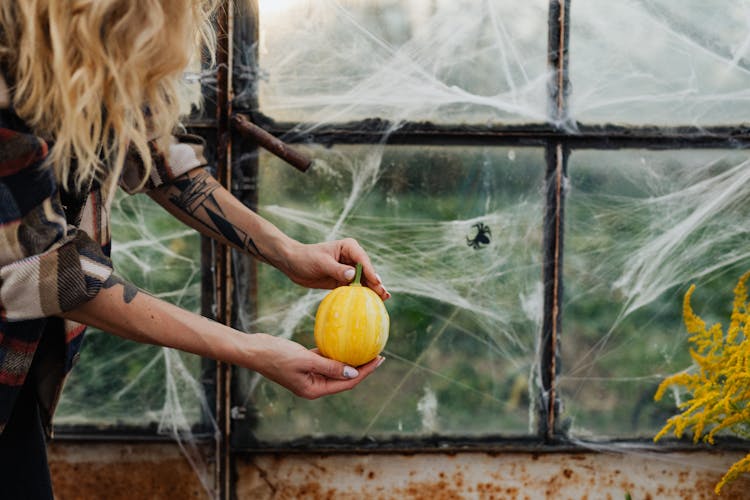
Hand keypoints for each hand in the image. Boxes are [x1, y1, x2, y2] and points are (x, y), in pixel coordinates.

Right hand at [250, 333, 384, 398]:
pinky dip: (335, 352)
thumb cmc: (276, 355)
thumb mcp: (305, 360)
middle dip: (362, 367)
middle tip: (379, 353)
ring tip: (367, 348)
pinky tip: (345, 341)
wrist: (253, 350)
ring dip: (350, 359)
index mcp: (314, 389)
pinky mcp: (305, 364)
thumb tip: (354, 372)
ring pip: (336, 368)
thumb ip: (329, 366)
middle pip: (345, 377)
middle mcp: (314, 385)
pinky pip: (325, 359)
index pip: (347, 382)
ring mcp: (309, 375)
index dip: (365, 372)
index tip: (380, 359)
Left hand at [282, 238, 390, 299]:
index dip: (371, 272)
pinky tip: (370, 302)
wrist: (293, 263)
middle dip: (376, 282)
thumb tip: (353, 275)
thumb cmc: (306, 258)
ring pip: (364, 281)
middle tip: (384, 294)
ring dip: (372, 289)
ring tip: (383, 299)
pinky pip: (355, 288)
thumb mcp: (321, 263)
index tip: (377, 282)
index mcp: (349, 247)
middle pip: (367, 271)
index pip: (363, 260)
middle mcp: (352, 257)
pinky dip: (362, 294)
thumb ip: (337, 269)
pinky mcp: (343, 280)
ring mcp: (349, 269)